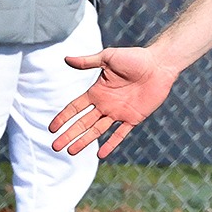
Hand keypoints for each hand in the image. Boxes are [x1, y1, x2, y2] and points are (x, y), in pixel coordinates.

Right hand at [49, 46, 177, 157]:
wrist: (159, 65)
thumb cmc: (134, 58)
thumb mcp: (108, 58)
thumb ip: (87, 62)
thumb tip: (66, 59)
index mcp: (97, 91)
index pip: (75, 108)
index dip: (63, 117)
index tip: (52, 128)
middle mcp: (105, 104)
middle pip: (82, 123)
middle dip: (69, 134)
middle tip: (56, 147)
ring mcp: (118, 112)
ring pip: (97, 131)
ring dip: (84, 141)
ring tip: (71, 151)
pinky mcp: (133, 118)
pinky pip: (120, 134)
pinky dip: (111, 144)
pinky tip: (101, 154)